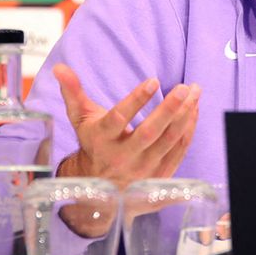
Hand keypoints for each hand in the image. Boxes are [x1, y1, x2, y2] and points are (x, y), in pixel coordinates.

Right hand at [53, 63, 200, 189]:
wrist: (98, 186)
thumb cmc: (92, 142)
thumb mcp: (80, 119)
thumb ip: (73, 92)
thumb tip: (59, 68)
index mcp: (101, 140)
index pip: (119, 119)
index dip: (136, 100)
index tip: (153, 80)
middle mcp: (122, 157)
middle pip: (149, 133)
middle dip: (169, 110)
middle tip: (184, 88)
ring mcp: (142, 170)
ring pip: (168, 142)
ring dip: (185, 116)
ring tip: (195, 93)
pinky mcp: (158, 176)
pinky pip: (178, 151)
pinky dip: (189, 130)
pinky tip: (195, 110)